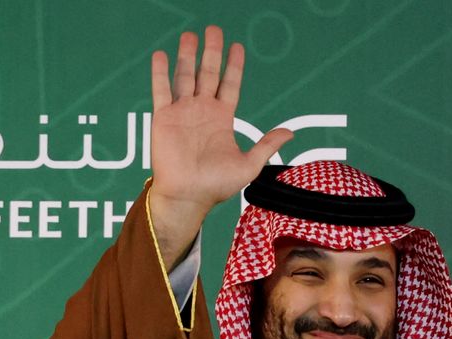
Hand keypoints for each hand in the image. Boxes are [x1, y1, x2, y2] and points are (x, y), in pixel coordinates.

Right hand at [148, 26, 292, 267]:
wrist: (189, 196)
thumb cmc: (217, 185)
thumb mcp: (249, 164)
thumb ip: (267, 145)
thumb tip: (290, 132)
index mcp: (222, 119)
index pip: (229, 85)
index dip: (234, 66)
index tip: (237, 47)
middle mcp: (202, 111)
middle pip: (207, 74)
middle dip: (211, 52)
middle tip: (214, 30)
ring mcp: (182, 113)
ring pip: (184, 77)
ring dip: (186, 56)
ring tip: (189, 36)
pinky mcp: (164, 118)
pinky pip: (161, 91)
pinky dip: (161, 73)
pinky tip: (162, 55)